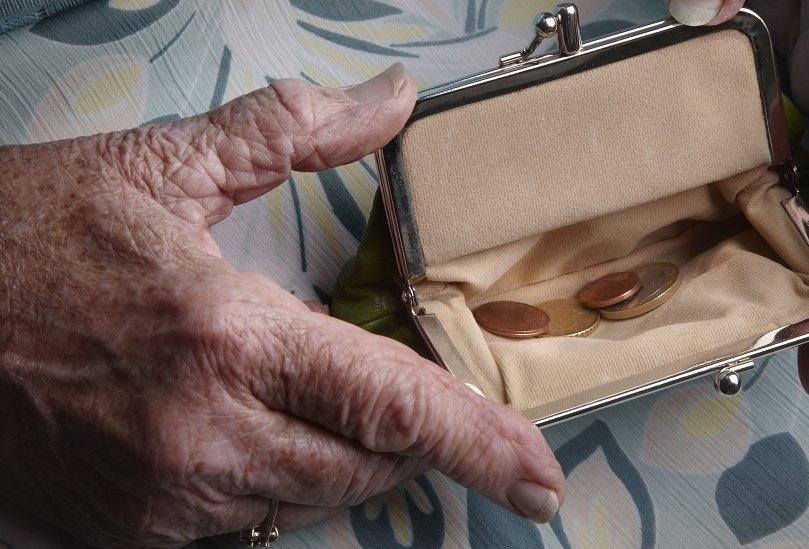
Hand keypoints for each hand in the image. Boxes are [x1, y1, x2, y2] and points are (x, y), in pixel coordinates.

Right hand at [0, 63, 563, 546]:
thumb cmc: (24, 235)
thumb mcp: (162, 167)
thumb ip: (293, 133)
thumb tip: (390, 101)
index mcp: (224, 337)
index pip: (391, 404)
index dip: (480, 443)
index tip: (539, 475)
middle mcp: (200, 433)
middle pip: (368, 467)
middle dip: (408, 438)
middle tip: (405, 391)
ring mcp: (162, 494)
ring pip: (312, 499)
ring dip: (344, 456)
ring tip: (318, 396)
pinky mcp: (128, 528)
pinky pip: (246, 521)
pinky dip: (276, 477)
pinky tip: (246, 425)